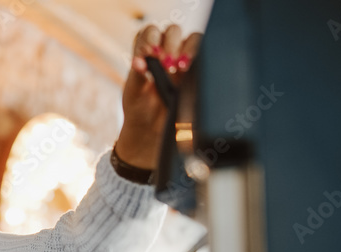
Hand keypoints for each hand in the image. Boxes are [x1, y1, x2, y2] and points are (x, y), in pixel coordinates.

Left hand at [115, 25, 202, 169]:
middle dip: (170, 44)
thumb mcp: (134, 92)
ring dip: (188, 49)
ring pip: (193, 38)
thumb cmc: (139, 108)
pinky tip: (191, 71)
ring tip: (180, 68)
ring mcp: (185, 58)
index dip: (150, 39)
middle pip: (173, 31)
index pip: (150, 32)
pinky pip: (206, 55)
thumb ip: (136, 75)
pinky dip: (201, 58)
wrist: (152, 131)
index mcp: (146, 50)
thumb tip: (139, 62)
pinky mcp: (199, 69)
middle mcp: (167, 50)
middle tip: (166, 63)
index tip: (149, 53)